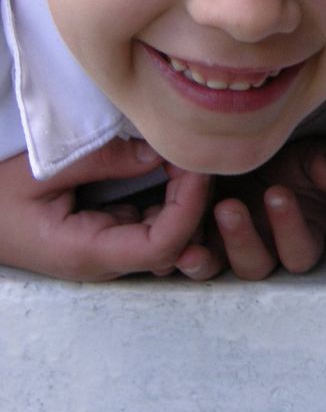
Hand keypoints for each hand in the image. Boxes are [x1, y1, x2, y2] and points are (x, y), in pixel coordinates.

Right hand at [0, 141, 208, 280]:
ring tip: (187, 158)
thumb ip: (102, 160)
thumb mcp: (42, 171)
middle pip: (178, 243)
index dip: (188, 207)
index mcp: (87, 252)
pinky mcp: (115, 233)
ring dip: (191, 200)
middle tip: (196, 153)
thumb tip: (159, 152)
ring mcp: (114, 249)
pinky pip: (159, 223)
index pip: (161, 245)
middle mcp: (107, 259)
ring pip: (175, 237)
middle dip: (197, 200)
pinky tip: (176, 167)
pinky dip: (176, 197)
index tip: (194, 166)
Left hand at [175, 136, 325, 280]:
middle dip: (241, 240)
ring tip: (190, 243)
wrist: (256, 149)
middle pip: (255, 267)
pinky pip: (183, 259)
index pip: (301, 251)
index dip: (290, 228)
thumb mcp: (316, 154)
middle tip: (228, 207)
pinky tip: (167, 244)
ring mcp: (227, 251)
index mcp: (301, 237)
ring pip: (216, 269)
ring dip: (204, 259)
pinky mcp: (196, 242)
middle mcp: (265, 252)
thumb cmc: (292, 156)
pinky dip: (172, 256)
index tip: (277, 192)